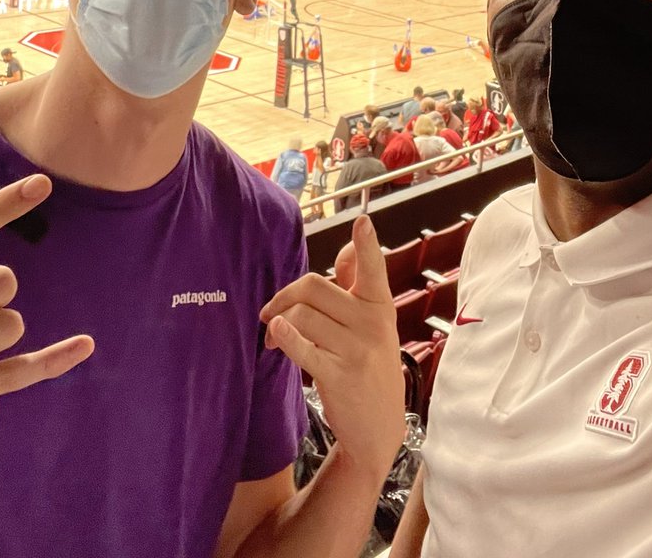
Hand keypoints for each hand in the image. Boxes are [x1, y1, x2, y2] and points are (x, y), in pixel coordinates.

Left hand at [260, 216, 404, 483]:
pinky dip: (282, 337)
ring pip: (302, 316)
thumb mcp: (374, 325)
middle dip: (284, 295)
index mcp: (380, 306)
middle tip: (271, 311)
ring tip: (273, 337)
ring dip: (278, 322)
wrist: (378, 430)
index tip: (363, 221)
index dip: (366, 245)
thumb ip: (359, 284)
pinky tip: (274, 339)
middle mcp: (372, 323)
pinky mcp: (339, 375)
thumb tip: (346, 247)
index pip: (374, 268)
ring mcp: (357, 350)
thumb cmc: (370, 367)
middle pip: (315, 287)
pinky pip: (301, 346)